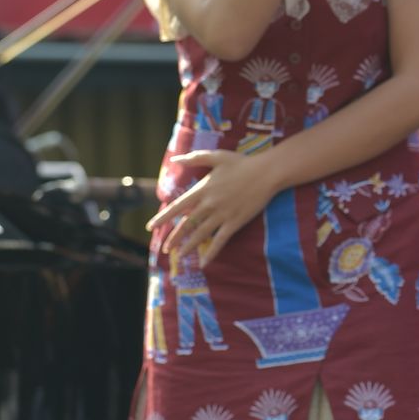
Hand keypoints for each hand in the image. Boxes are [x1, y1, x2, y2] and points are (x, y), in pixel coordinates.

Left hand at [146, 149, 280, 265]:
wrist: (267, 172)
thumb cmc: (243, 163)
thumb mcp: (217, 156)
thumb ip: (195, 158)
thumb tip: (175, 160)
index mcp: (203, 189)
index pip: (177, 207)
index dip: (163, 218)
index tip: (151, 227)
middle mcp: (209, 204)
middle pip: (187, 224)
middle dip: (174, 238)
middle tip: (165, 249)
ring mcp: (222, 214)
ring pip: (200, 234)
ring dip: (188, 246)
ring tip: (179, 256)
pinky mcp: (235, 222)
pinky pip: (220, 240)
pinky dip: (211, 252)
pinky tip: (204, 263)